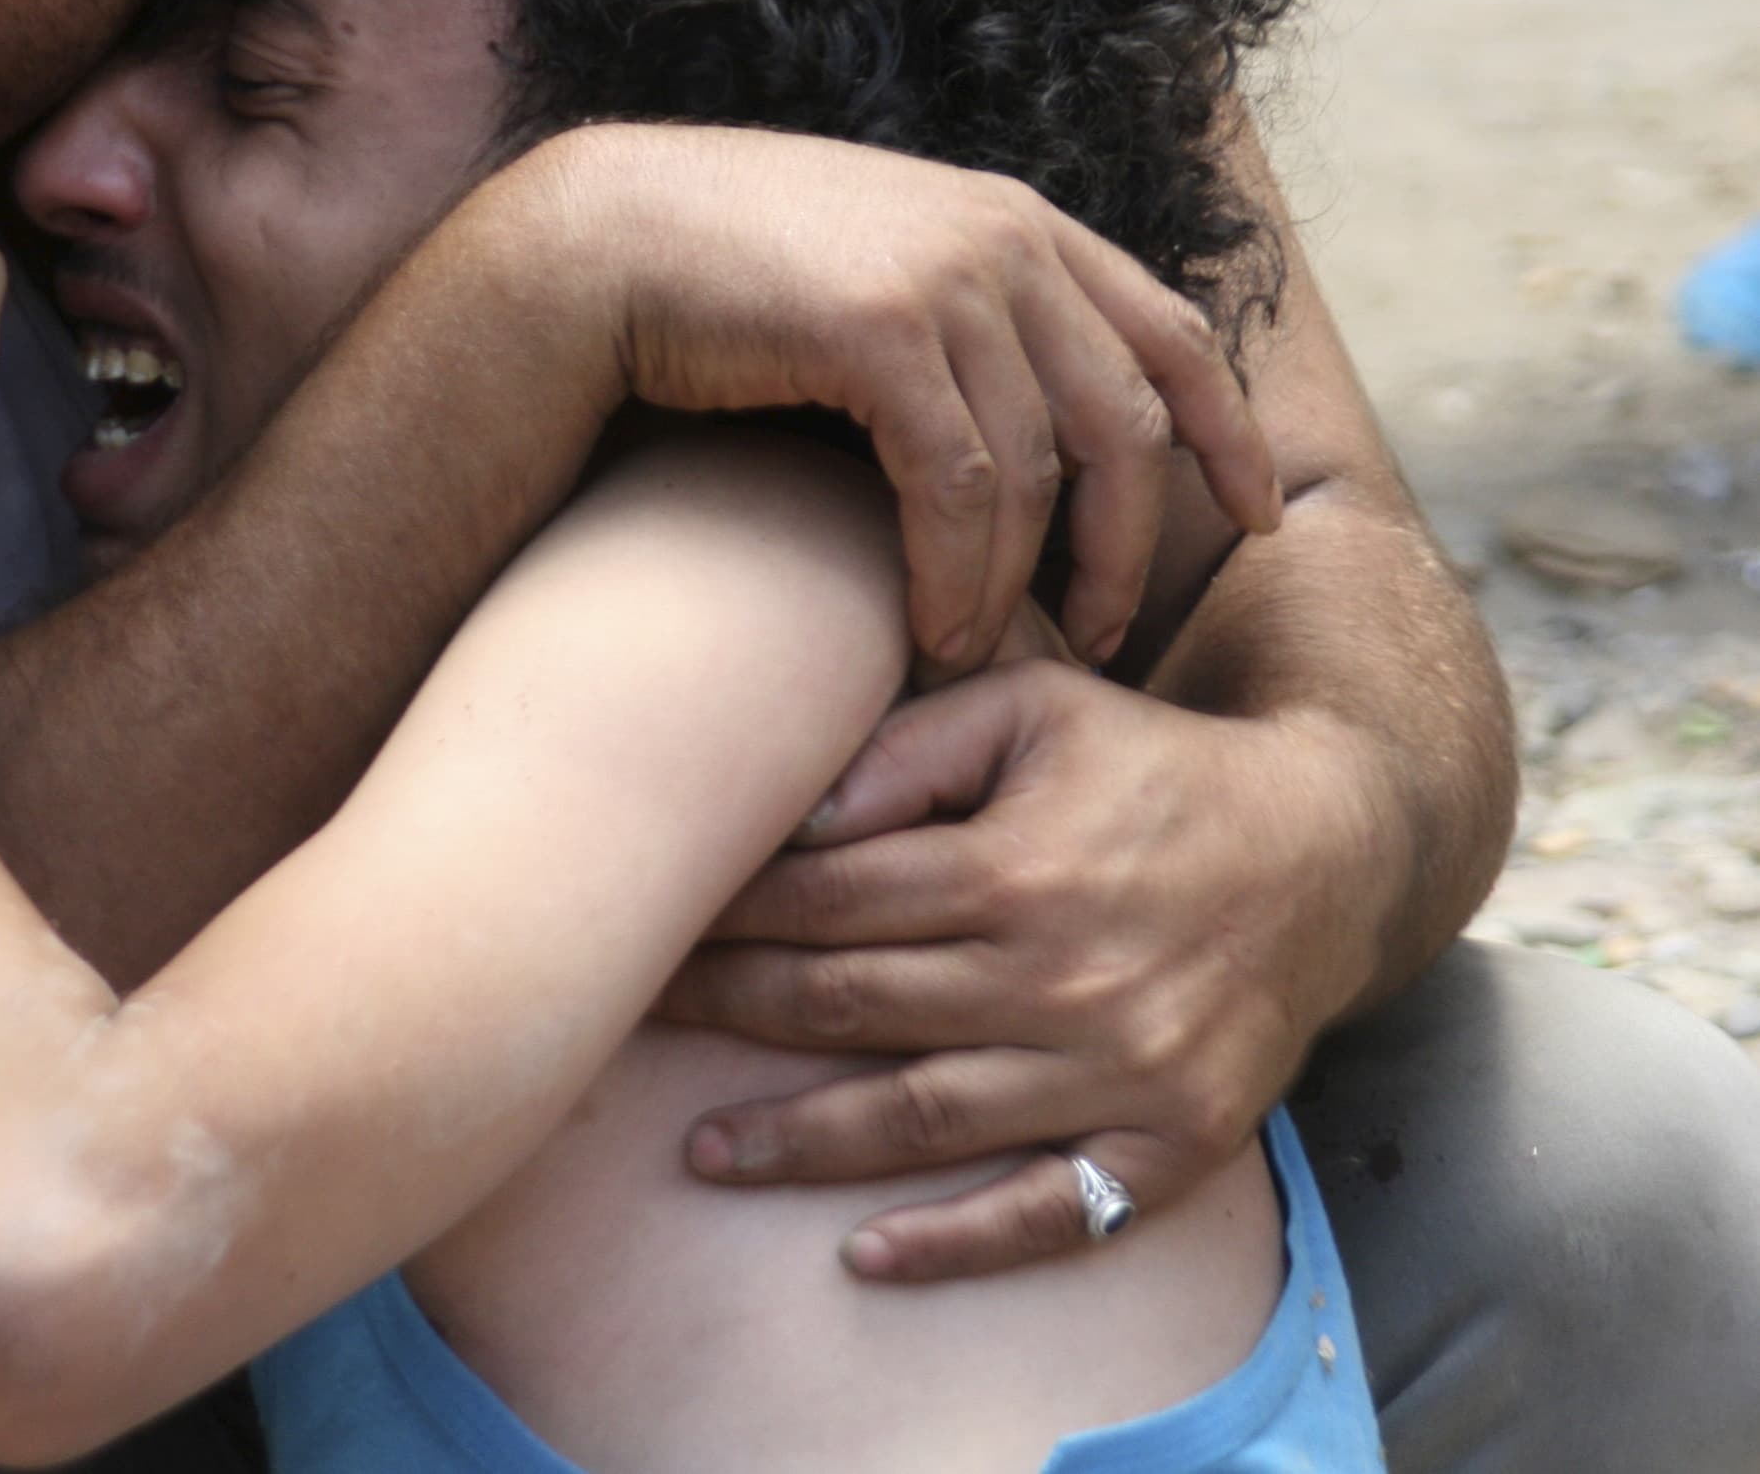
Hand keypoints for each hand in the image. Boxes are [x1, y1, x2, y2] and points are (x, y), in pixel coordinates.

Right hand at [506, 124, 1280, 669]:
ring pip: (1043, 467)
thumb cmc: (719, 278)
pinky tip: (932, 625)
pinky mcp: (882, 325)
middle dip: (1129, 545)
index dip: (1231, 434)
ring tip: (980, 650)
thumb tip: (1024, 420)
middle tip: (1099, 636)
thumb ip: (962, 321)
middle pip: (1132, 417)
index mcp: (1019, 222)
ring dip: (1021, 582)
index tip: (1254, 521)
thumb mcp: (877, 277)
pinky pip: (960, 483)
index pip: (1179, 332)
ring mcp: (946, 273)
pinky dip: (956, 569)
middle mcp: (1003, 237)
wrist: (598, 240)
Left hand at [655, 663, 1388, 1280]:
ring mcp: (1119, 1072)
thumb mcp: (1035, 709)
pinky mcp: (1174, 1143)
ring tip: (705, 1152)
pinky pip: (1049, 1212)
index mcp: (1016, 865)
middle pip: (853, 1008)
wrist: (1330, 851)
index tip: (653, 924)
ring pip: (925, 1120)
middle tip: (633, 1021)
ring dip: (803, 1143)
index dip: (730, 916)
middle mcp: (1062, 977)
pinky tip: (865, 1255)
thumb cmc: (1150, 767)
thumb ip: (908, 748)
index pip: (829, 902)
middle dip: (730, 1015)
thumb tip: (793, 813)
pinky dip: (955, 1243)